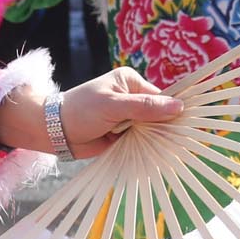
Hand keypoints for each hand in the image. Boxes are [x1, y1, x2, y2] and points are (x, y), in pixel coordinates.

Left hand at [57, 67, 182, 157]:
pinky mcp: (121, 135)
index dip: (172, 110)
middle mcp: (130, 98)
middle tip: (178, 142)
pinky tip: (154, 156)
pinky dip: (143, 148)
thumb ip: (145, 107)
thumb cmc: (80, 110)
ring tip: (167, 150)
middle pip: (158, 114)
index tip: (187, 125)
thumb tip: (178, 106)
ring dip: (153, 140)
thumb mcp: (114, 105)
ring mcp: (126, 118)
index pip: (161, 96)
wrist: (53, 131)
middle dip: (163, 127)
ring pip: (150, 130)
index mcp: (130, 82)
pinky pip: (139, 142)